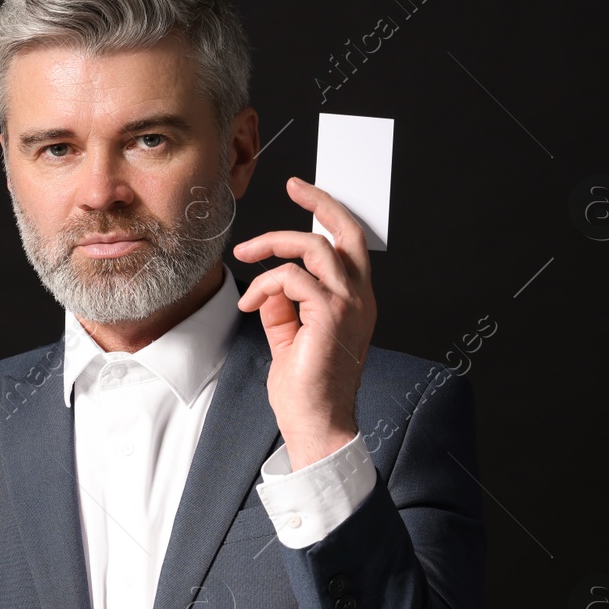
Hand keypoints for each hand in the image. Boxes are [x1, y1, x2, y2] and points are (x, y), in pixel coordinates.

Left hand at [234, 177, 375, 470]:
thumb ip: (284, 305)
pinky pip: (291, 278)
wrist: (317, 423)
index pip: (350, 245)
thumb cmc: (306, 387)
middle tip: (294, 185)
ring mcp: (349, 305)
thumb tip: (270, 281)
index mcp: (357, 301)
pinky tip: (251, 304)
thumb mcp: (290, 335)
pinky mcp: (330, 315)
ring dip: (274, 246)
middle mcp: (361, 298)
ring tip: (247, 257)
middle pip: (347, 231)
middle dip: (320, 201)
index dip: (329, 214)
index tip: (304, 193)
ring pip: (313, 248)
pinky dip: (264, 285)